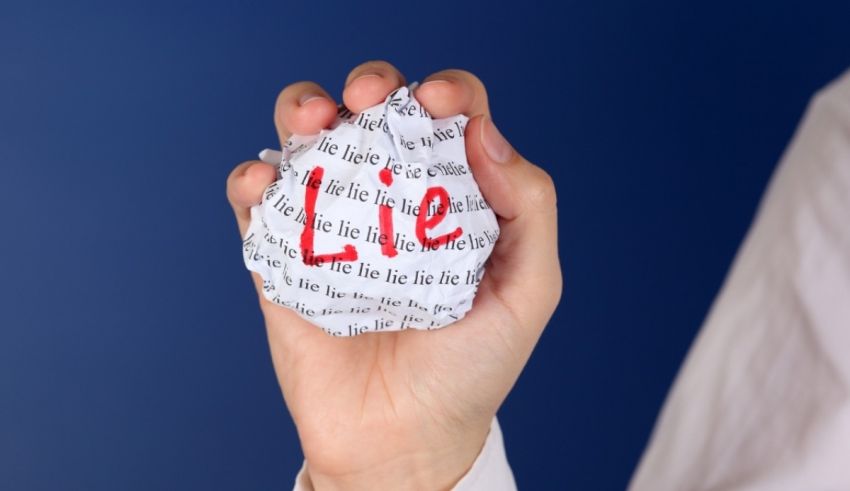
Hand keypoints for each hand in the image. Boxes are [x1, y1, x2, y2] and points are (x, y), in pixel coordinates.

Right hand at [226, 60, 561, 490]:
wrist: (404, 439)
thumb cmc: (472, 368)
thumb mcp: (528, 290)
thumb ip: (529, 207)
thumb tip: (483, 132)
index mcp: (452, 197)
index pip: (449, 119)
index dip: (447, 93)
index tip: (438, 103)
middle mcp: (391, 198)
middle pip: (373, 112)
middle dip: (369, 85)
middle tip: (369, 98)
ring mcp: (333, 223)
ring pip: (307, 138)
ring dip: (302, 110)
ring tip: (313, 122)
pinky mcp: (283, 256)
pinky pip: (256, 203)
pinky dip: (252, 181)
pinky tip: (267, 186)